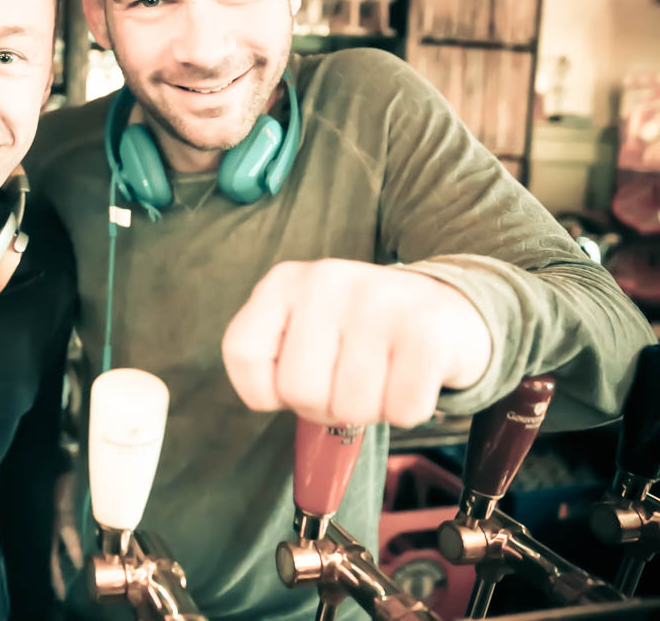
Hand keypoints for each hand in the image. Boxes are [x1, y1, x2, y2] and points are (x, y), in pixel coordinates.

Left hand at [221, 259, 491, 428]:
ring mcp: (378, 301)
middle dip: (323, 406)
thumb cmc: (362, 334)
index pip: (242, 354)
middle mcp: (326, 280)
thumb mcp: (303, 329)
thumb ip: (269, 359)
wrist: (450, 310)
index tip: (293, 379)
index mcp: (284, 282)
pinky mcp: (427, 331)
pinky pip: (402, 410)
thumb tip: (269, 398)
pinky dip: (408, 411)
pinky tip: (411, 377)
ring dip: (370, 410)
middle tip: (348, 383)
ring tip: (383, 375)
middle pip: (298, 390)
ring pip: (351, 407)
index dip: (264, 390)